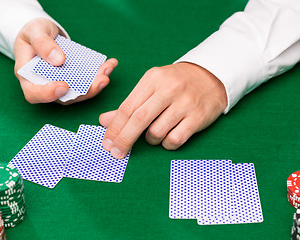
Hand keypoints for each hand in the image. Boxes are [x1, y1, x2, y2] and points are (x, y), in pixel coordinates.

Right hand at [14, 18, 117, 103]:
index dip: (48, 94)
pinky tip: (110, 64)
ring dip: (96, 84)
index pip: (34, 94)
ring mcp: (60, 85)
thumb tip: (58, 60)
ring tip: (107, 70)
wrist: (42, 33)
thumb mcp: (34, 32)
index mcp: (28, 78)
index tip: (63, 85)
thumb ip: (42, 45)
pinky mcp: (73, 80)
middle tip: (101, 80)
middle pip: (64, 96)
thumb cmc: (33, 33)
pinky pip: (86, 82)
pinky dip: (99, 74)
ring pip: (78, 92)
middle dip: (85, 91)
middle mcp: (45, 86)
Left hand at [99, 62, 227, 158]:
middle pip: (139, 120)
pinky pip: (175, 140)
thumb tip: (103, 121)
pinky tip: (168, 137)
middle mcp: (168, 89)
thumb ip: (129, 105)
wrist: (211, 77)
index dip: (114, 128)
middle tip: (116, 153)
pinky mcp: (198, 117)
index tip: (106, 143)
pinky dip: (167, 144)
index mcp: (152, 79)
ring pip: (156, 132)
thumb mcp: (150, 87)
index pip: (127, 107)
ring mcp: (185, 103)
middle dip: (124, 139)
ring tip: (154, 133)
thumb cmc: (174, 84)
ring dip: (150, 140)